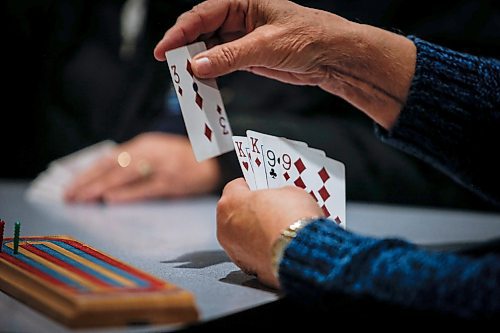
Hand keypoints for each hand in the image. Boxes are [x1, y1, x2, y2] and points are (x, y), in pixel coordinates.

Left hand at [64, 132, 220, 202]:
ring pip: (125, 175)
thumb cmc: (183, 159)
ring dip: (100, 187)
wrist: (215, 161)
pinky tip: (110, 200)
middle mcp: (150, 151)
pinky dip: (127, 194)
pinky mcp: (173, 181)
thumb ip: (135, 161)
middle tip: (69, 196)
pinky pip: (145, 188)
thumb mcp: (157, 152)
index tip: (71, 186)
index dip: (88, 172)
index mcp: (144, 144)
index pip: (110, 158)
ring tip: (82, 199)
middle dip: (88, 181)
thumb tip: (105, 178)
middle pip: (113, 166)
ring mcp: (162, 166)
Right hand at [154, 0, 415, 128]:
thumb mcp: (267, 45)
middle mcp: (237, 18)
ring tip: (186, 81)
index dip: (180, 32)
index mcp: (241, 2)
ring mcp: (240, 38)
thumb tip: (198, 65)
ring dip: (197, 65)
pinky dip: (211, 74)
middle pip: (200, 32)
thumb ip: (231, 55)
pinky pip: (221, 64)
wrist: (331, 56)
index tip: (164, 50)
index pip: (202, 15)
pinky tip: (203, 84)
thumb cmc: (308, 36)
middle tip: (173, 69)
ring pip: (209, 50)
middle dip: (185, 49)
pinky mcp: (246, 57)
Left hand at [216, 178, 323, 287]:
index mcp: (230, 201)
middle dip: (252, 210)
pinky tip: (279, 245)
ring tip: (278, 228)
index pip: (236, 187)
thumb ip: (278, 194)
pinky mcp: (247, 267)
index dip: (252, 185)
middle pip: (236, 213)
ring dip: (256, 231)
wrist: (303, 252)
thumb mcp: (290, 192)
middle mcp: (225, 227)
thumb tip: (280, 198)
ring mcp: (234, 250)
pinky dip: (262, 249)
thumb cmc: (292, 220)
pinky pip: (252, 253)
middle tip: (272, 207)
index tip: (262, 186)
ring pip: (242, 236)